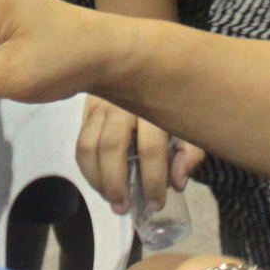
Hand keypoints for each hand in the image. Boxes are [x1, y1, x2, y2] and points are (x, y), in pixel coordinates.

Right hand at [78, 96, 204, 213]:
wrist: (147, 62)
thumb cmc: (173, 99)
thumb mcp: (189, 121)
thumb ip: (189, 152)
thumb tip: (176, 183)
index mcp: (154, 104)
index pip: (150, 149)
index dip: (153, 181)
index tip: (156, 205)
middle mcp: (122, 103)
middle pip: (111, 147)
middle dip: (116, 184)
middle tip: (123, 208)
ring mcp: (100, 104)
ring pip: (88, 146)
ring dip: (96, 179)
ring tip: (111, 199)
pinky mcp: (87, 108)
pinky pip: (80, 141)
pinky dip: (87, 167)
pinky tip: (99, 182)